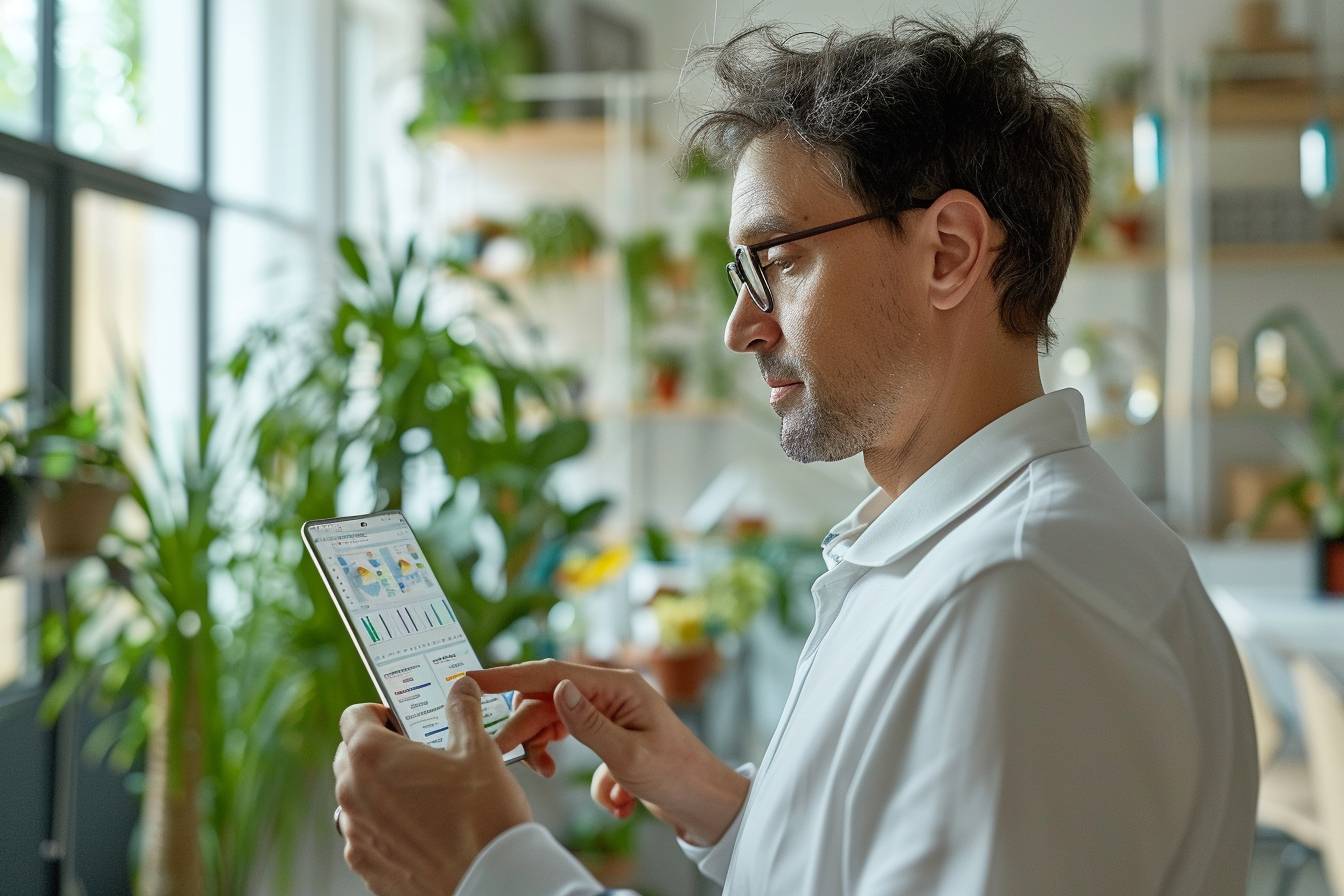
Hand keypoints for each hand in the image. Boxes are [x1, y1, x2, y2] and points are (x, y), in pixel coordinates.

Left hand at [332, 677, 530, 894]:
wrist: (492, 876)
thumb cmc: (484, 811)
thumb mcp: (478, 748)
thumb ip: (463, 710)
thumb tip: (461, 686)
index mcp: (372, 756)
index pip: (353, 717)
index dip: (379, 713)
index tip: (404, 721)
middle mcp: (352, 794)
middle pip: (350, 756)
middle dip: (378, 751)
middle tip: (419, 755)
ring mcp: (357, 834)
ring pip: (356, 798)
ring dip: (380, 790)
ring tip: (424, 795)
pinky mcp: (367, 866)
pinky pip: (366, 835)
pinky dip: (385, 827)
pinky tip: (422, 828)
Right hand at [468, 659, 748, 846]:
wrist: (709, 808)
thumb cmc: (678, 777)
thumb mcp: (629, 755)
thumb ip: (588, 723)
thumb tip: (556, 688)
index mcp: (618, 686)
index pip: (551, 673)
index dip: (508, 676)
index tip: (471, 680)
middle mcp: (612, 694)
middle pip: (547, 700)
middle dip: (525, 728)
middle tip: (509, 757)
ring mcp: (611, 716)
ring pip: (556, 723)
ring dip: (547, 751)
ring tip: (548, 775)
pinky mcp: (613, 739)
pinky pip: (579, 749)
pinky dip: (589, 781)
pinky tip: (616, 801)